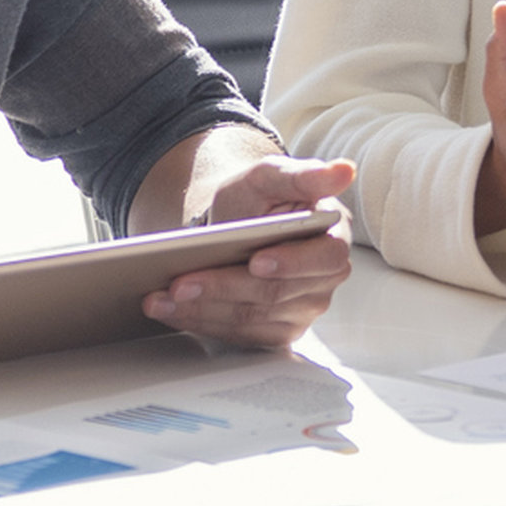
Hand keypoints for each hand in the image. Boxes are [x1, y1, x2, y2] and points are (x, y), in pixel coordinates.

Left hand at [145, 155, 353, 347]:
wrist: (234, 228)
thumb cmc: (256, 200)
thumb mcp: (270, 177)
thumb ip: (303, 175)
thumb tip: (344, 171)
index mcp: (332, 238)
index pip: (322, 258)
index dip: (290, 263)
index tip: (256, 262)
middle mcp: (323, 280)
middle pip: (276, 293)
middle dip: (224, 288)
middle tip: (180, 283)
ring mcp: (302, 308)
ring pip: (252, 317)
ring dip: (202, 309)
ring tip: (161, 298)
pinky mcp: (276, 329)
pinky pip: (239, 334)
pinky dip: (201, 322)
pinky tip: (170, 311)